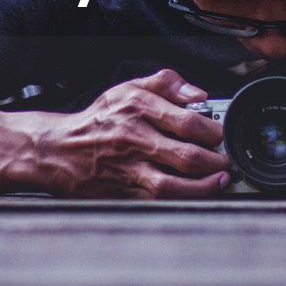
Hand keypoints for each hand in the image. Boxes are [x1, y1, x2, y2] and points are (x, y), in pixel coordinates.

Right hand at [30, 68, 228, 198]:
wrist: (57, 149)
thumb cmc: (98, 120)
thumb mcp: (128, 89)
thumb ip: (166, 84)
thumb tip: (199, 93)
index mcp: (137, 109)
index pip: (187, 121)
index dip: (213, 130)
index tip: (222, 134)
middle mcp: (133, 139)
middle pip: (186, 156)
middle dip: (216, 161)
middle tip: (227, 160)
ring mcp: (127, 170)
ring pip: (173, 185)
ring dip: (204, 187)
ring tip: (220, 181)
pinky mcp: (122, 193)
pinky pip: (157, 201)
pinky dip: (181, 201)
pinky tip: (195, 195)